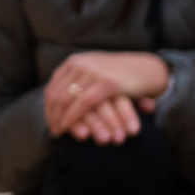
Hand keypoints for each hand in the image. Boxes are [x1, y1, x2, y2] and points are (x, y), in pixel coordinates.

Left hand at [43, 50, 170, 144]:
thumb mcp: (91, 73)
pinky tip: (70, 126)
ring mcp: (93, 71)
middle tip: (54, 131)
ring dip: (61, 119)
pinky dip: (73, 116)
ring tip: (60, 132)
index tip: (50, 123)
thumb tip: (52, 100)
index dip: (48, 108)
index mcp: (73, 62)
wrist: (147, 69)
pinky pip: (83, 102)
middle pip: (56, 95)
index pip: (52, 88)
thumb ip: (74, 81)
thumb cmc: (118, 75)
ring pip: (66, 99)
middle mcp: (80, 64)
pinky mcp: (107, 82)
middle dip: (52, 116)